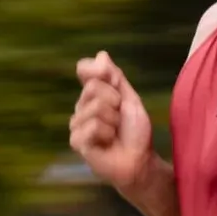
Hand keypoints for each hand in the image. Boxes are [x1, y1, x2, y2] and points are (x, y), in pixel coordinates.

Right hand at [71, 51, 154, 194]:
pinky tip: (107, 143)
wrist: (140, 161)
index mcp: (91, 95)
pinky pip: (93, 125)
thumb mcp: (130, 99)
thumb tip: (101, 54)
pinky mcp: (77, 141)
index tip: (117, 91)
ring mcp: (77, 125)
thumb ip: (115, 77)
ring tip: (114, 133)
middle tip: (120, 120)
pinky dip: (107, 133)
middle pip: (93, 87)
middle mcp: (81, 107)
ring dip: (114, 121)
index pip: (85, 69)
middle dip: (115, 102)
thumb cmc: (135, 132)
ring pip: (95, 107)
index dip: (102, 75)